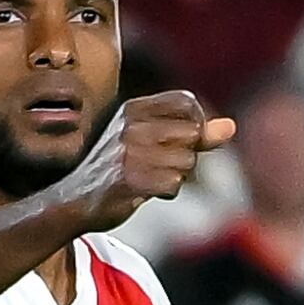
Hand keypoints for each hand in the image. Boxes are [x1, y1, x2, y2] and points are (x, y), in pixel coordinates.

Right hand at [62, 91, 235, 233]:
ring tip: (147, 178)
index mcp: (134, 109)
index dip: (196, 122)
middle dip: (185, 155)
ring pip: (186, 162)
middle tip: (159, 165)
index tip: (184, 140)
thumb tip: (230, 127)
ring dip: (175, 176)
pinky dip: (165, 192)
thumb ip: (193, 134)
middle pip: (192, 134)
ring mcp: (129, 152)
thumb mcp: (150, 143)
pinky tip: (143, 192)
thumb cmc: (116, 170)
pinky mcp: (130, 179)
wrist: (73, 202)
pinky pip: (174, 183)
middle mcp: (131, 125)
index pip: (187, 102)